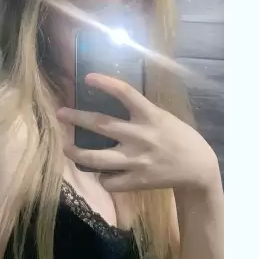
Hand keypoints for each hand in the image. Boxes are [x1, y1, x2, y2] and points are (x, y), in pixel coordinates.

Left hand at [57, 73, 220, 192]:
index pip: (125, 93)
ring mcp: (137, 160)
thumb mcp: (162, 117)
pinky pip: (109, 181)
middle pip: (101, 125)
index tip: (88, 77)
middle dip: (77, 118)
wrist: (198, 167)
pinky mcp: (137, 181)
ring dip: (77, 152)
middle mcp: (140, 136)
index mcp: (150, 116)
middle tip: (60, 113)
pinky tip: (101, 173)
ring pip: (97, 158)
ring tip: (65, 147)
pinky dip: (102, 177)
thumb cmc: (179, 137)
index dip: (106, 83)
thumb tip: (112, 108)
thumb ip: (140, 114)